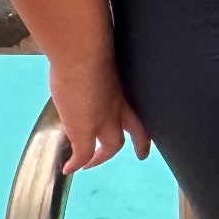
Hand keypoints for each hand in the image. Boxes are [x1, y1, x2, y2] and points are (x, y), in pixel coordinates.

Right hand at [49, 53, 148, 173]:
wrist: (82, 56)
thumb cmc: (89, 49)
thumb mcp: (102, 60)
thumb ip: (100, 67)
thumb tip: (88, 60)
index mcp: (124, 89)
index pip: (140, 108)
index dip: (146, 116)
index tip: (150, 124)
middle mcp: (119, 107)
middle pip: (136, 131)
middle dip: (140, 144)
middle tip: (142, 155)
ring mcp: (104, 122)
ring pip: (110, 148)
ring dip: (100, 158)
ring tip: (90, 164)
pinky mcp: (84, 131)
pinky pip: (82, 154)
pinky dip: (76, 163)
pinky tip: (68, 169)